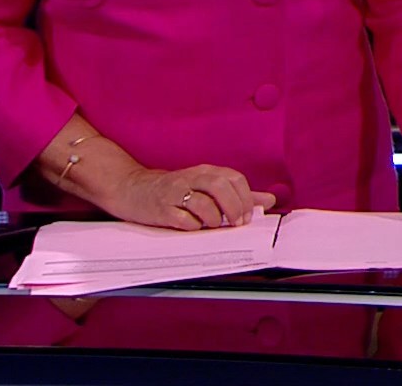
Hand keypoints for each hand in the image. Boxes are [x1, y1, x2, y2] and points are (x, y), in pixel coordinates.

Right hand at [103, 164, 276, 229]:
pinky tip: (192, 228)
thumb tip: (269, 200)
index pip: (235, 179)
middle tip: (235, 224)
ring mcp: (175, 193)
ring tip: (212, 225)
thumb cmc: (174, 190)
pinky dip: (192, 226)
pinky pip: (182, 219)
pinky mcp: (161, 209)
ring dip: (214, 218)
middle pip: (221, 187)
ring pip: (203, 203)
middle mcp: (191, 178)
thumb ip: (237, 194)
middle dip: (234, 208)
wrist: (132, 188)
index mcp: (205, 172)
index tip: (247, 216)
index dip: (246, 198)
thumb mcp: (206, 186)